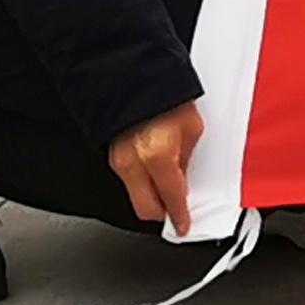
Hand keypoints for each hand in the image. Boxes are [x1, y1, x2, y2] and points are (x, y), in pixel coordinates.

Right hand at [109, 101, 204, 232]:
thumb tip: (184, 177)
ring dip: (151, 198)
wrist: (135, 78)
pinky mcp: (112, 157)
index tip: (184, 225)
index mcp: (158, 157)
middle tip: (176, 211)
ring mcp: (120, 162)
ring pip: (135, 197)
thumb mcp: (192, 127)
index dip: (180, 217)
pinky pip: (129, 181)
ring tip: (167, 187)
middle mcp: (135, 164)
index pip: (171, 200)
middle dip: (163, 214)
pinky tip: (153, 172)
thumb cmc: (166, 95)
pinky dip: (142, 183)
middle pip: (147, 210)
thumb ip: (187, 158)